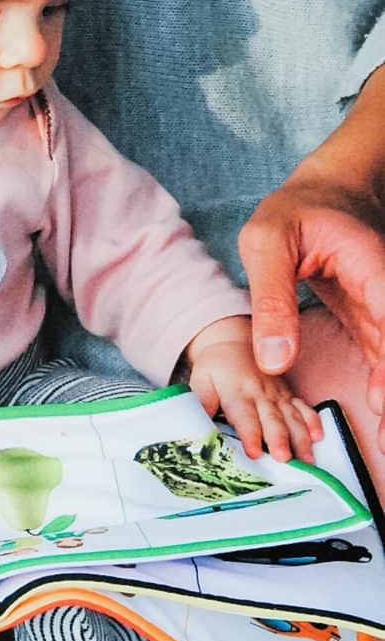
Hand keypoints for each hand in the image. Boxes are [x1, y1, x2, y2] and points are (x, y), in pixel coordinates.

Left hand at [187, 318, 322, 462]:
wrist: (234, 343)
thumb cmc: (214, 368)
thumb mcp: (201, 381)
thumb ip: (202, 404)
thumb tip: (198, 429)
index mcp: (236, 391)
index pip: (243, 415)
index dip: (249, 434)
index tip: (253, 453)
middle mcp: (260, 393)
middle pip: (272, 418)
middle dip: (279, 439)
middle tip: (284, 460)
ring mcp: (278, 394)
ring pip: (293, 416)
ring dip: (301, 438)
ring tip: (307, 461)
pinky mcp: (289, 394)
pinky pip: (304, 407)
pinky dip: (313, 422)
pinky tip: (319, 438)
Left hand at [238, 63, 384, 432]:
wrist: (318, 195)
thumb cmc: (292, 213)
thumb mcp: (267, 244)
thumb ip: (271, 300)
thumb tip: (275, 361)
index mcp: (372, 269)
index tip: (380, 403)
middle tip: (384, 444)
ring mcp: (382, 309)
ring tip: (383, 444)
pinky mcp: (371, 319)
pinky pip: (382, 358)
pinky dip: (382, 387)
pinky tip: (379, 417)